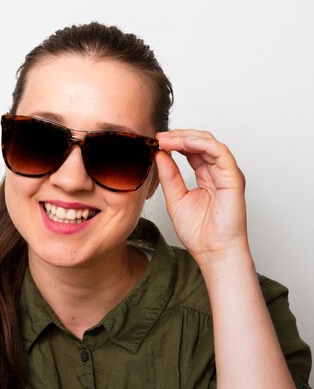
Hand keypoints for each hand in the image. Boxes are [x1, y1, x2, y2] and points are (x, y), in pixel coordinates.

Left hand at [155, 129, 248, 266]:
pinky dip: (201, 144)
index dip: (174, 143)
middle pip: (200, 143)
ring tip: (166, 139)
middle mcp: (217, 172)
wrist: (213, 252)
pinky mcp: (233, 178)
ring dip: (186, 137)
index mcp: (205, 176)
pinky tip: (183, 143)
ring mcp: (226, 174)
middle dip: (178, 136)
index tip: (155, 141)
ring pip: (209, 143)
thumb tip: (159, 155)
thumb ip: (169, 176)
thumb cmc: (199, 232)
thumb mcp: (175, 198)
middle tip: (158, 137)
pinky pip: (220, 152)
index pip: (191, 151)